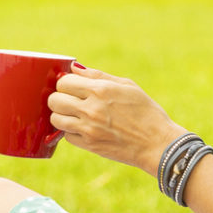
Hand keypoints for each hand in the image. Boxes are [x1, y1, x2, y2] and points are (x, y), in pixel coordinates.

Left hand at [49, 64, 185, 172]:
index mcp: (100, 90)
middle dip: (59, 98)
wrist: (157, 143)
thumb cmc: (146, 111)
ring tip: (74, 115)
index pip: (63, 82)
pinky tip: (84, 128)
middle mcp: (91, 108)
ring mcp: (88, 128)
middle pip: (55, 100)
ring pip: (55, 119)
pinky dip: (71, 131)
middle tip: (70, 101)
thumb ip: (97, 75)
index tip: (72, 87)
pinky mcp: (89, 145)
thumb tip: (74, 67)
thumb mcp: (127, 85)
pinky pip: (66, 136)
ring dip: (61, 115)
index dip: (66, 83)